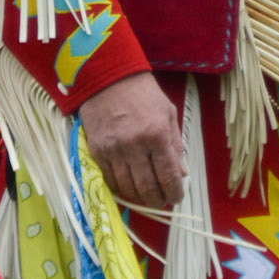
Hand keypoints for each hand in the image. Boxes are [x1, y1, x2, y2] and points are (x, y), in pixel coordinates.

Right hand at [79, 72, 185, 209]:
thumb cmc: (143, 94)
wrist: (107, 78)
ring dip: (138, 197)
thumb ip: (175, 145)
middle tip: (161, 201)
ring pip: (127, 187)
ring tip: (145, 196)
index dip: (174, 192)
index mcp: (157, 135)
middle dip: (157, 199)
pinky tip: (127, 186)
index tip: (177, 197)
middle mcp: (135, 146)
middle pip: (147, 187)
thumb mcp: (168, 113)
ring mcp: (114, 150)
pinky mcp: (97, 150)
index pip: (168, 175)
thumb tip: (181, 173)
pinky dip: (120, 187)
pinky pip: (109, 178)